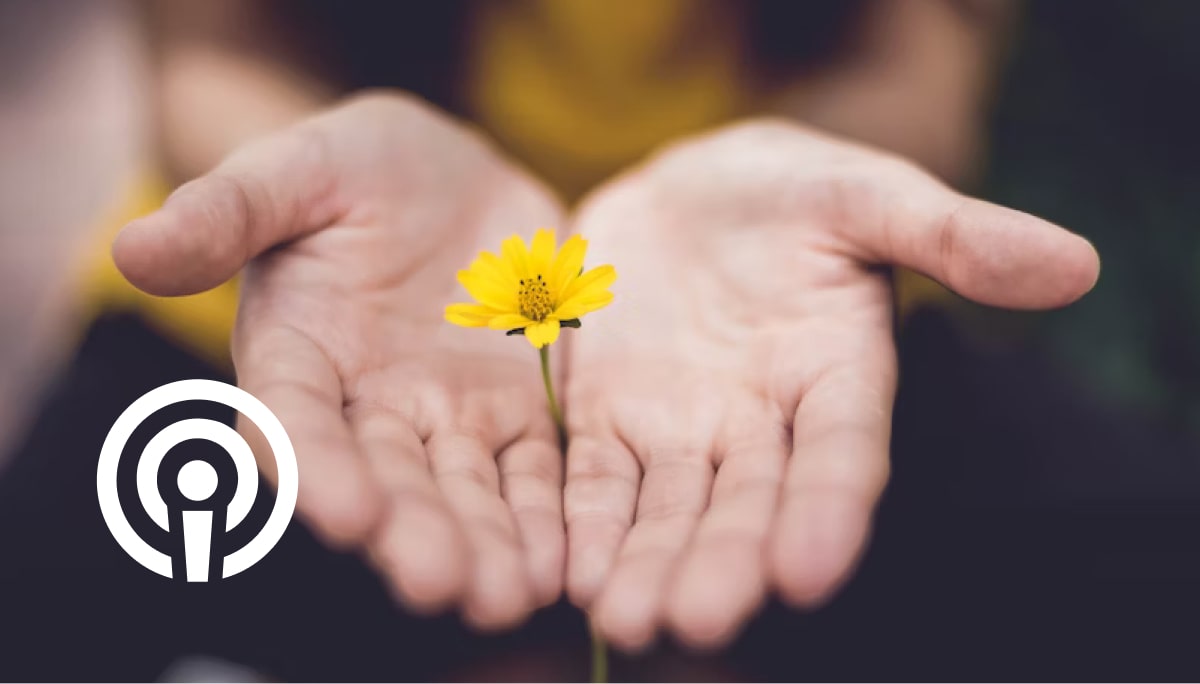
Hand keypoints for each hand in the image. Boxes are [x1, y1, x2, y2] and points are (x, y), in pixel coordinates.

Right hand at [114, 92, 566, 628]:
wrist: (449, 176)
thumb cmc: (354, 168)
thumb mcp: (295, 169)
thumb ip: (227, 211)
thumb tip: (132, 248)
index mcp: (298, 354)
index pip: (295, 420)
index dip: (315, 467)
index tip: (344, 512)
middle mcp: (367, 405)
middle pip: (387, 478)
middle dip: (412, 532)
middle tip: (440, 583)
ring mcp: (447, 416)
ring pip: (465, 491)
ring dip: (485, 545)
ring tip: (507, 595)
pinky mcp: (517, 412)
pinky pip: (533, 471)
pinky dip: (545, 516)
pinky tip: (562, 563)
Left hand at [562, 119, 1098, 648]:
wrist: (688, 192)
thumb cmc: (792, 191)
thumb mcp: (866, 194)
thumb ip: (952, 233)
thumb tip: (1074, 263)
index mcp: (837, 375)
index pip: (842, 453)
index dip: (829, 510)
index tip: (809, 571)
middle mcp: (763, 423)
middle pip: (747, 503)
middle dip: (724, 562)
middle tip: (697, 621)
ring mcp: (682, 429)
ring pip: (668, 509)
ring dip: (647, 564)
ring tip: (626, 618)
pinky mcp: (609, 420)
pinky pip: (595, 480)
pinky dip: (585, 523)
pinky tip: (569, 572)